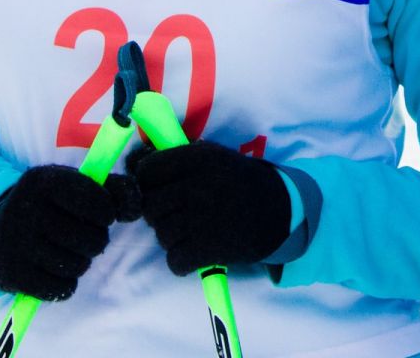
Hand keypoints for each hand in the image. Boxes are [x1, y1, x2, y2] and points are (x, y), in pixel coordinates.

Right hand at [0, 164, 122, 300]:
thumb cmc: (50, 204)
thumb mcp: (75, 185)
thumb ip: (114, 190)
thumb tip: (134, 210)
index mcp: (45, 180)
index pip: (100, 204)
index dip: (107, 214)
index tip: (100, 215)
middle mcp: (26, 208)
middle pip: (93, 239)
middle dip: (96, 241)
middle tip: (83, 236)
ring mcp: (16, 242)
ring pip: (78, 266)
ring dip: (81, 262)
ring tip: (68, 251)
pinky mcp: (10, 273)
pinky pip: (59, 289)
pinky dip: (65, 283)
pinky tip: (54, 269)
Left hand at [129, 140, 292, 274]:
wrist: (280, 213)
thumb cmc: (242, 182)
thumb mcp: (217, 157)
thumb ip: (182, 160)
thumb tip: (139, 168)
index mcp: (198, 159)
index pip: (148, 170)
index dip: (147, 182)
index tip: (155, 189)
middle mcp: (197, 186)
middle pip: (149, 205)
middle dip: (157, 213)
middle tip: (173, 215)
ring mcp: (201, 219)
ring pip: (161, 233)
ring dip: (170, 237)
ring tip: (189, 233)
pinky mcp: (208, 248)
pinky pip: (174, 260)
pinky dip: (180, 261)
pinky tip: (192, 254)